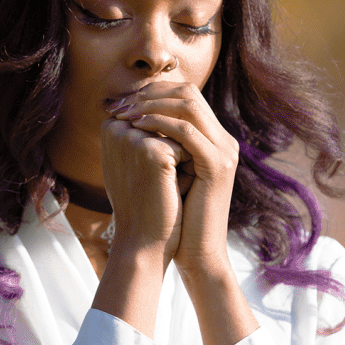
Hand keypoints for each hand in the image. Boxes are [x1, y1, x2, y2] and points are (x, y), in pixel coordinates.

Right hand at [100, 114, 185, 271]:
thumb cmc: (142, 201)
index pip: (158, 114)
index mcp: (110, 125)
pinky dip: (187, 168)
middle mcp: (117, 127)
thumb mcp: (136, 159)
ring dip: (182, 157)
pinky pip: (187, 146)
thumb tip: (169, 99)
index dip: (166, 142)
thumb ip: (142, 129)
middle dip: (176, 147)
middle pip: (170, 119)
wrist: (143, 240)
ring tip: (163, 184)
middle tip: (158, 181)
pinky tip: (170, 189)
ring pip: (180, 131)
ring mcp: (132, 138)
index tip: (149, 172)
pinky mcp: (152, 151)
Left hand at [107, 84, 238, 281]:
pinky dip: (160, 124)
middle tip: (121, 102)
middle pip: (188, 93)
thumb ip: (158, 145)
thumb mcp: (166, 173)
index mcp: (213, 139)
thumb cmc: (176, 216)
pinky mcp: (217, 166)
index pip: (184, 95)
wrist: (197, 251)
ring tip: (125, 112)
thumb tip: (128, 121)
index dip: (151, 92)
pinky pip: (187, 131)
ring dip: (152, 104)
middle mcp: (223, 140)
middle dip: (150, 93)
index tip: (121, 100)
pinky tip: (138, 126)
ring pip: (188, 105)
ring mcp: (224, 151)